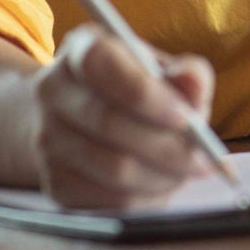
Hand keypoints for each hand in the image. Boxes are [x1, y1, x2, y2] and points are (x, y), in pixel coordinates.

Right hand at [28, 24, 216, 209]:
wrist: (97, 126)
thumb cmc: (144, 92)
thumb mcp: (170, 74)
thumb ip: (188, 75)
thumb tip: (193, 80)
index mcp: (83, 49)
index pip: (102, 64)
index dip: (144, 94)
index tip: (186, 119)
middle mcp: (53, 90)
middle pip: (108, 123)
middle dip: (165, 146)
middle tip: (203, 160)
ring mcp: (46, 139)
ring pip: (110, 167)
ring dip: (160, 175)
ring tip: (188, 172)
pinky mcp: (53, 183)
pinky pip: (104, 200)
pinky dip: (143, 198)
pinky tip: (162, 185)